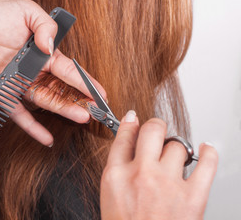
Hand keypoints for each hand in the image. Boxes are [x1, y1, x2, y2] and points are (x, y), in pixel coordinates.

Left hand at [0, 0, 105, 145]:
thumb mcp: (25, 11)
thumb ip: (44, 26)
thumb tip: (50, 48)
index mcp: (43, 54)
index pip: (69, 70)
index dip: (86, 82)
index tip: (101, 94)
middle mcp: (35, 72)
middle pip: (62, 90)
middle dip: (80, 100)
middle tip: (98, 111)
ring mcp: (20, 85)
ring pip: (46, 102)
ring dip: (64, 110)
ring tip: (82, 117)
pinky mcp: (3, 96)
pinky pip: (20, 115)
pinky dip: (32, 128)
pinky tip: (46, 138)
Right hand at [100, 111, 217, 219]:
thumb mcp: (110, 196)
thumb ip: (117, 167)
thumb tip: (127, 142)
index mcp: (116, 176)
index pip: (124, 136)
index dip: (130, 124)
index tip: (134, 121)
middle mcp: (141, 175)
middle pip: (152, 130)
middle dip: (155, 126)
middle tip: (157, 131)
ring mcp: (167, 184)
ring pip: (177, 145)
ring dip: (176, 149)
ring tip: (174, 159)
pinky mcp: (192, 198)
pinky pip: (206, 163)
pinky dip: (208, 153)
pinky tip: (205, 150)